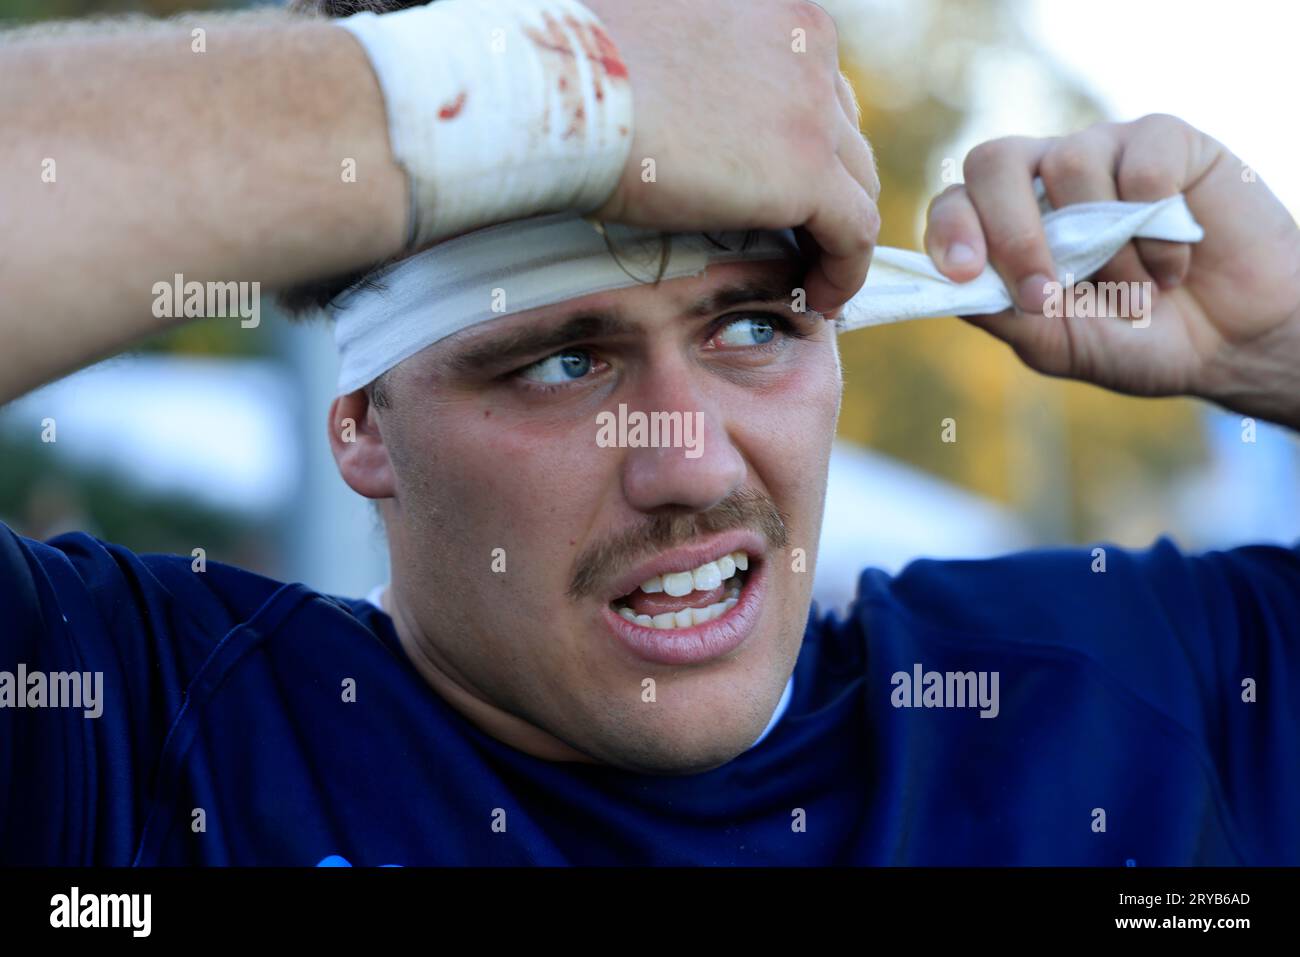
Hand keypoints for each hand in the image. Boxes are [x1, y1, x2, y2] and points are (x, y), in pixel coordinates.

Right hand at [584, 0, 879, 314]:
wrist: (557, 87)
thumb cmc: (573, 62)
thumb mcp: (654, 37)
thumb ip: (690, 62)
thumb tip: (664, 90)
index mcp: (777, 14)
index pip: (813, 82)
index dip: (799, 138)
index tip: (776, 178)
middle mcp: (808, 48)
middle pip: (841, 130)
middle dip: (823, 182)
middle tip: (796, 229)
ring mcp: (812, 110)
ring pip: (856, 182)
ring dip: (835, 229)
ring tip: (810, 270)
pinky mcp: (807, 172)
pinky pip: (854, 233)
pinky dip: (845, 271)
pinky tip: (823, 300)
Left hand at [924, 114, 1299, 428]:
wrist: (1232, 343)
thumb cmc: (1137, 340)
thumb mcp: (1058, 343)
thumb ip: (1002, 314)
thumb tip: (949, 287)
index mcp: (1008, 224)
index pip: (955, 202)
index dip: (950, 229)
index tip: (966, 272)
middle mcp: (1048, 180)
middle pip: (993, 161)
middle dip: (1011, 232)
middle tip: (1044, 292)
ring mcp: (1105, 152)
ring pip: (1070, 162)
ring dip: (1105, 248)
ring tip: (1138, 290)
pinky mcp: (1165, 141)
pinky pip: (1141, 164)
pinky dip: (1157, 229)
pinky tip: (1175, 263)